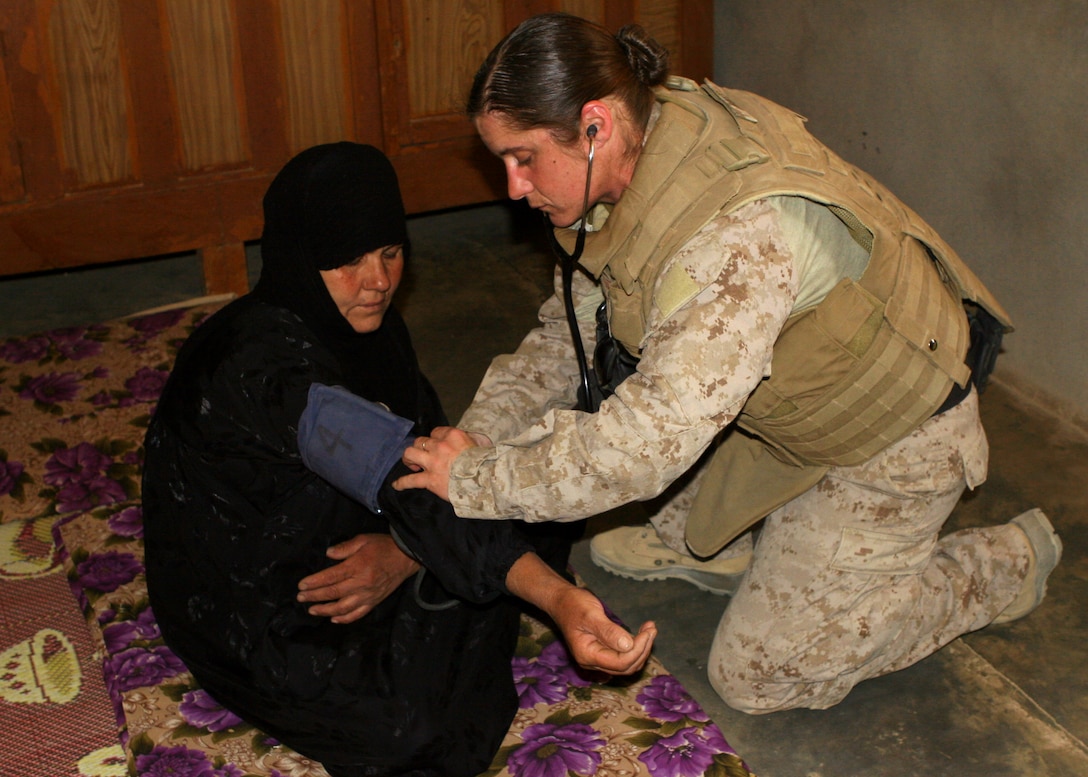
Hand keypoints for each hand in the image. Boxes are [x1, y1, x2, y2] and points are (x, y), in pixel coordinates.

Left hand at [297, 534, 418, 623]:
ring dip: (325, 610)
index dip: (314, 582)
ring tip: (312, 610)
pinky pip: (357, 614)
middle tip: (301, 598)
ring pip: (343, 608)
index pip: (330, 577)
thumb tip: (328, 554)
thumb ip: (344, 547)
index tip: (301, 585)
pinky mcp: (374, 602)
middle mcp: (361, 583)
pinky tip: (334, 619)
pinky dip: (345, 619)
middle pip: (333, 593)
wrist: (407, 557)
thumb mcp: (363, 540)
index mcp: (357, 566)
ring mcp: (368, 595)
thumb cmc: (383, 546)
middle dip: (314, 596)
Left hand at [394, 426, 484, 500]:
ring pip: (410, 453)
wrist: (486, 480)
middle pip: (421, 441)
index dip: (435, 439)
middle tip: (423, 456)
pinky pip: (411, 480)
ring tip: (411, 465)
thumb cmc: (486, 463)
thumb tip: (468, 441)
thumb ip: (470, 440)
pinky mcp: (430, 479)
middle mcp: (440, 446)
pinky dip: (402, 483)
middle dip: (420, 447)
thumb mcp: (480, 444)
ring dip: (409, 458)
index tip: (437, 445)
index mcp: (453, 435)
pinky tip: (396, 485)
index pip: (436, 432)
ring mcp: (433, 463)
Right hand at [550, 586, 656, 674]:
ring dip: (641, 649)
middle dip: (642, 649)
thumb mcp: (590, 614)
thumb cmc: (573, 604)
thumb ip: (608, 631)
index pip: (620, 663)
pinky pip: (623, 658)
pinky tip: (642, 634)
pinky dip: (635, 648)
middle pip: (626, 667)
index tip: (648, 631)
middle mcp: (592, 662)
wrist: (562, 601)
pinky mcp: (603, 653)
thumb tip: (628, 645)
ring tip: (650, 629)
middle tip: (652, 628)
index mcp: (587, 655)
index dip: (637, 649)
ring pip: (627, 664)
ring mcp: (598, 659)